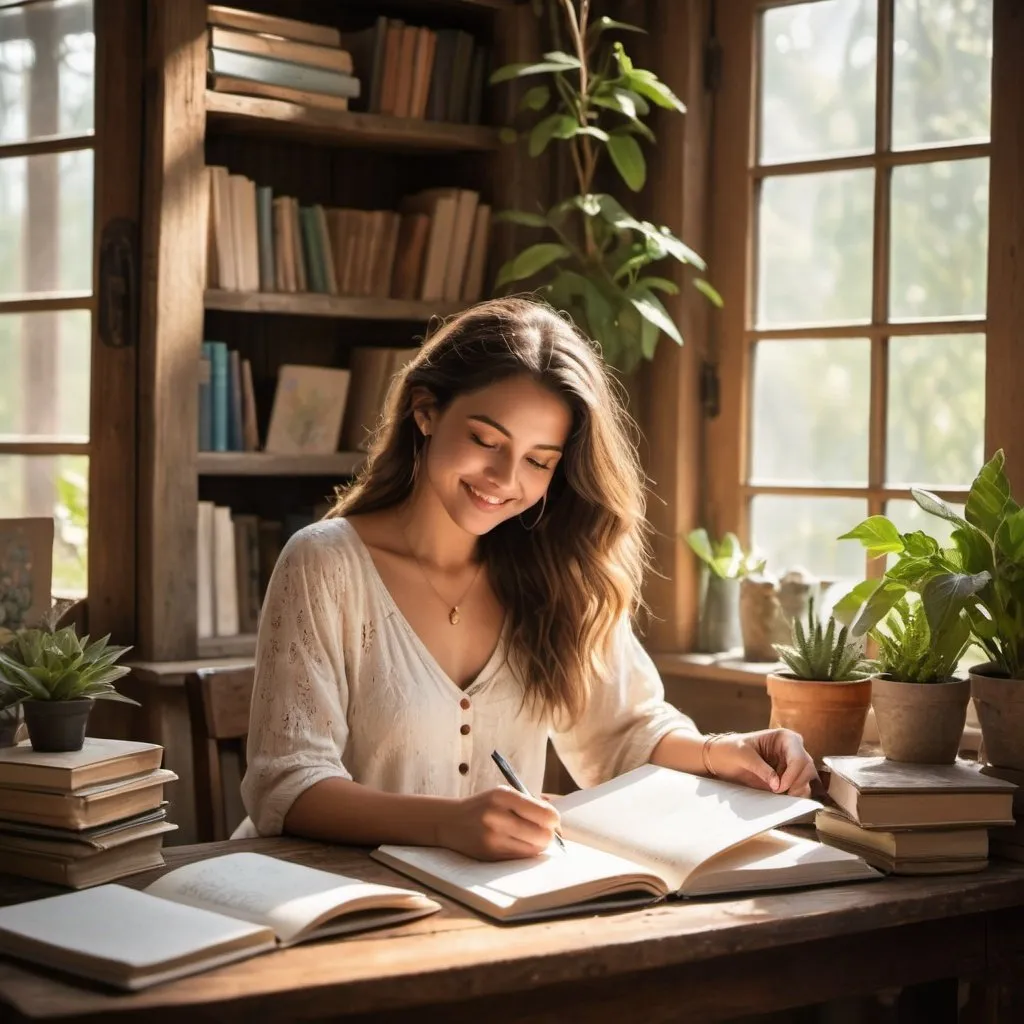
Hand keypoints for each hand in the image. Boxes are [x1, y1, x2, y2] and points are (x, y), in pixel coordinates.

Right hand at [436, 786, 560, 860]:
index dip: (554, 820)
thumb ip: (530, 803)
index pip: (545, 814)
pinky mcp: (490, 855)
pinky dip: (524, 852)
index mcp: (503, 796)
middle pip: (543, 836)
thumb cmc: (483, 806)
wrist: (450, 821)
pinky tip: (516, 843)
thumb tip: (557, 819)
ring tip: (529, 837)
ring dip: (537, 845)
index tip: (553, 821)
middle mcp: (497, 817)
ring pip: (534, 849)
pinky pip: (520, 858)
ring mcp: (492, 838)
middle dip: (548, 835)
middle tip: (543, 832)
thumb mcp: (503, 794)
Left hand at [704, 729, 817, 796]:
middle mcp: (793, 749)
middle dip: (796, 784)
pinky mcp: (788, 776)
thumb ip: (761, 768)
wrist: (722, 757)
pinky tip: (782, 797)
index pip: (799, 757)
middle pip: (807, 769)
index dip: (793, 774)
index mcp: (785, 737)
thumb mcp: (743, 755)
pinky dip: (796, 794)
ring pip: (807, 779)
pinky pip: (800, 787)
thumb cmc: (731, 749)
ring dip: (797, 790)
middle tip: (778, 793)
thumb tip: (777, 785)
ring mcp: (792, 763)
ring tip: (779, 795)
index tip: (778, 787)